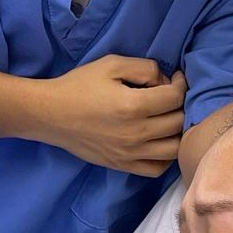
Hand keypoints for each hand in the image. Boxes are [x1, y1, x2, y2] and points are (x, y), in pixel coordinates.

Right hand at [40, 55, 185, 175]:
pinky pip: (157, 168)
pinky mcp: (123, 165)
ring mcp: (130, 154)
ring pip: (175, 148)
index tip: (174, 79)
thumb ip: (144, 68)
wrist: (51, 114)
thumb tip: (165, 81)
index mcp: (133, 106)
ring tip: (168, 119)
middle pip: (179, 122)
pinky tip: (159, 141)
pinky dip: (166, 156)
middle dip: (181, 105)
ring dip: (178, 132)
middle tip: (169, 96)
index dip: (180, 84)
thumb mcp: (111, 64)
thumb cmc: (79, 86)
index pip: (176, 97)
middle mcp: (136, 134)